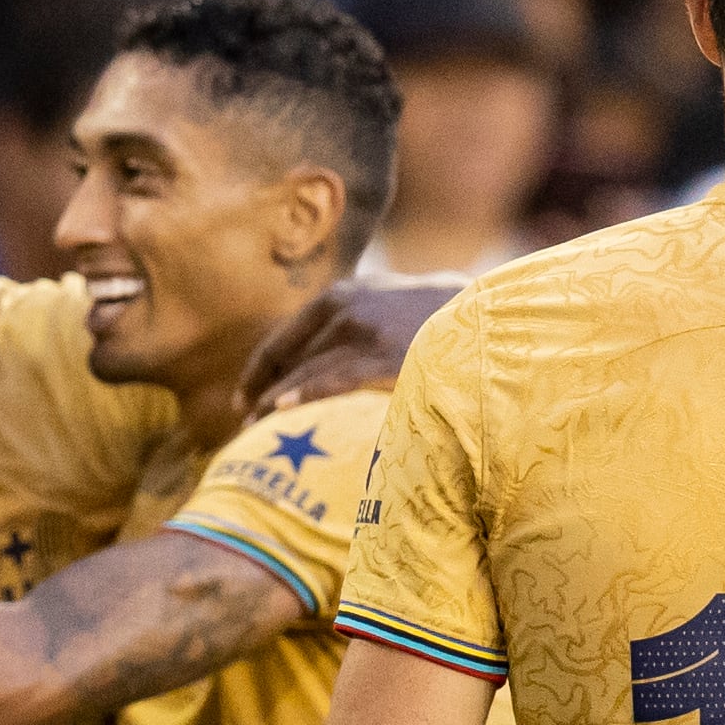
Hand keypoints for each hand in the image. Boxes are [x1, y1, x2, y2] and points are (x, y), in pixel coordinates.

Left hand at [242, 275, 458, 416]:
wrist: (481, 315)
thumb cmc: (431, 319)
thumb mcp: (382, 306)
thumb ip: (348, 325)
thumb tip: (317, 363)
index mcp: (339, 296)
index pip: (283, 338)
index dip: (258, 370)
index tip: (243, 397)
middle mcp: (344, 307)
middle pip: (288, 356)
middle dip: (262, 389)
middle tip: (245, 421)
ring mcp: (364, 330)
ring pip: (304, 370)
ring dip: (275, 400)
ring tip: (255, 429)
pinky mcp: (384, 355)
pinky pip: (333, 378)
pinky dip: (303, 393)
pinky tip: (280, 410)